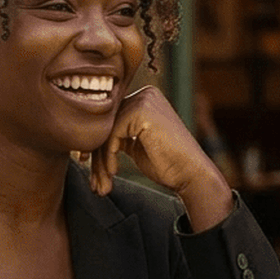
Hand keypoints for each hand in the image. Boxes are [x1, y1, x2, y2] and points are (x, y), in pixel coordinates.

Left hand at [89, 86, 233, 230]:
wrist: (190, 173)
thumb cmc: (167, 163)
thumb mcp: (137, 144)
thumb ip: (119, 134)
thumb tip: (89, 138)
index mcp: (145, 98)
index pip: (110, 121)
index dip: (97, 146)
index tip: (89, 167)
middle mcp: (145, 94)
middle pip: (106, 125)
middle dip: (96, 156)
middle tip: (94, 181)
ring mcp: (144, 101)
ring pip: (106, 131)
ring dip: (100, 162)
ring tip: (101, 184)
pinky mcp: (141, 112)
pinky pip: (111, 135)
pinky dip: (108, 157)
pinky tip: (114, 172)